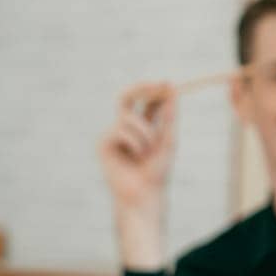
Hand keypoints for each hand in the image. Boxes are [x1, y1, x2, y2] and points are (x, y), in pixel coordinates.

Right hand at [98, 82, 177, 268]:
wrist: (145, 193)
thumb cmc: (158, 170)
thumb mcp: (168, 139)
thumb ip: (168, 116)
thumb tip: (172, 90)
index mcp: (143, 126)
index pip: (146, 101)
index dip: (155, 91)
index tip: (168, 83)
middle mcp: (126, 127)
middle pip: (127, 97)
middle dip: (141, 88)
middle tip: (157, 85)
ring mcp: (113, 134)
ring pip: (128, 117)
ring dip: (145, 132)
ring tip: (148, 151)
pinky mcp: (103, 143)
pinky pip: (119, 130)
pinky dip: (134, 142)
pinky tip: (135, 156)